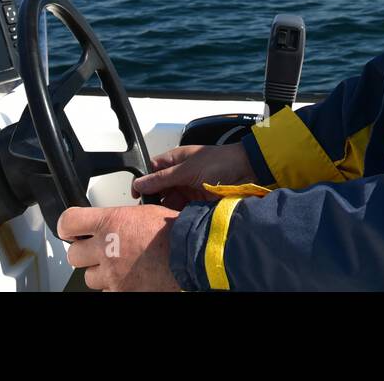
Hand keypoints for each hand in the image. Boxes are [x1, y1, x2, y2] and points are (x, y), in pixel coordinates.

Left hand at [57, 204, 181, 290]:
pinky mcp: (121, 292)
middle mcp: (105, 247)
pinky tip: (129, 277)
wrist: (189, 253)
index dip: (66, 227)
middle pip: (74, 254)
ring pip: (89, 277)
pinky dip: (115, 287)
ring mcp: (112, 273)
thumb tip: (104, 224)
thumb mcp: (141, 213)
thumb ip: (116, 219)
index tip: (70, 230)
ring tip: (120, 265)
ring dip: (101, 272)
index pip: (68, 222)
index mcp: (109, 222)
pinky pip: (106, 292)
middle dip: (85, 253)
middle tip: (99, 250)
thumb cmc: (171, 231)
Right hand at [130, 142, 256, 209]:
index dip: (143, 181)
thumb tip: (139, 183)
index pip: (152, 170)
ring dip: (165, 209)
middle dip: (154, 199)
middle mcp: (180, 174)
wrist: (247, 171)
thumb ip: (163, 178)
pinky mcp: (198, 202)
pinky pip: (182, 210)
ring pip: (170, 202)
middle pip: (159, 189)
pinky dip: (177, 216)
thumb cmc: (219, 162)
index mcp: (175, 160)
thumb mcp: (187, 169)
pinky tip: (173, 222)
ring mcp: (189, 188)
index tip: (136, 195)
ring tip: (159, 219)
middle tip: (147, 211)